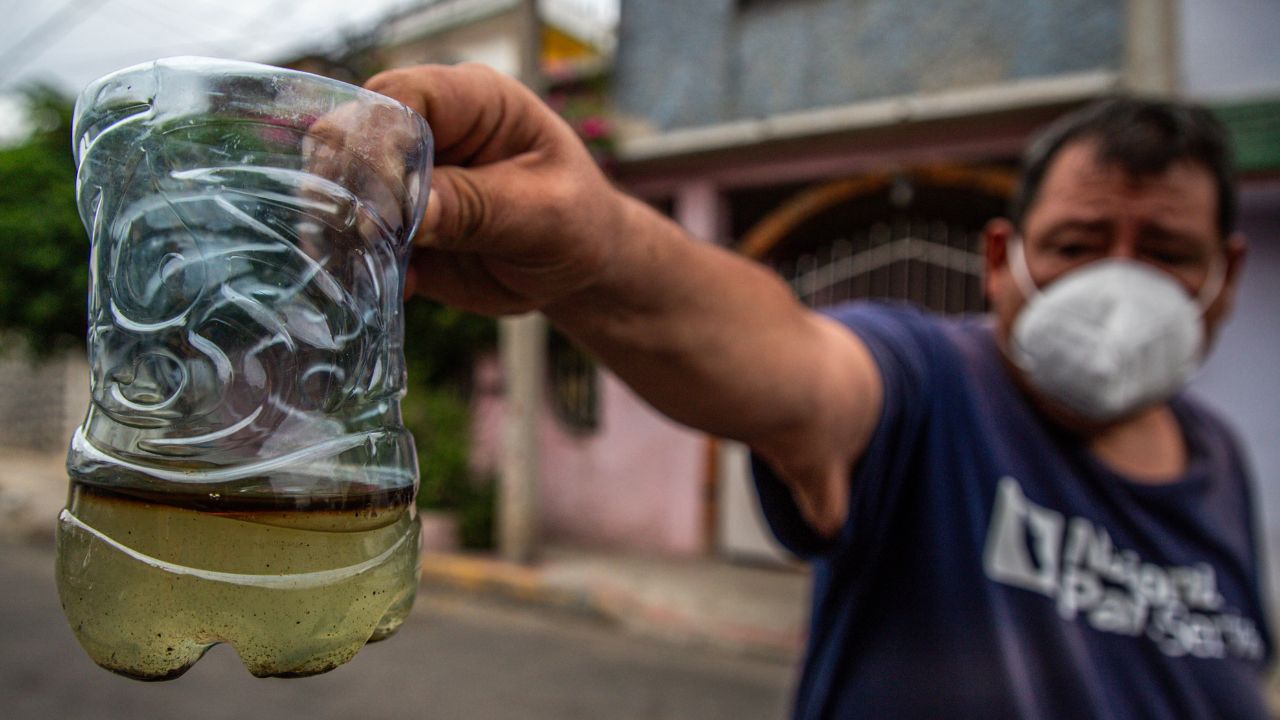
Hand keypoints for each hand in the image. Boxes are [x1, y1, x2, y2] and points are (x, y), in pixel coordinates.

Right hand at [363, 63, 623, 314]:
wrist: (576, 271)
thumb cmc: (576, 223)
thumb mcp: (544, 214)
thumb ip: (479, 206)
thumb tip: (411, 207)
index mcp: (473, 101)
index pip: (403, 97)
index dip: (381, 139)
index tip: (388, 198)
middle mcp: (430, 131)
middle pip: (355, 134)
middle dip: (349, 184)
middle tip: (364, 235)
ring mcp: (405, 177)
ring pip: (342, 186)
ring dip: (345, 227)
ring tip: (368, 264)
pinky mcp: (396, 224)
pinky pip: (356, 237)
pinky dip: (360, 262)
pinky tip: (395, 287)